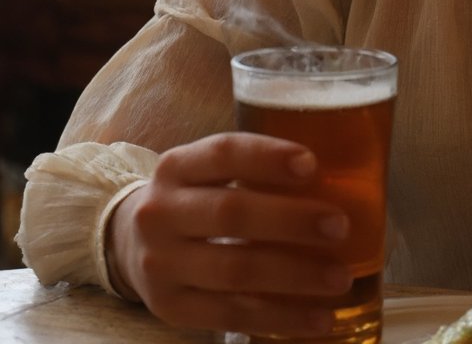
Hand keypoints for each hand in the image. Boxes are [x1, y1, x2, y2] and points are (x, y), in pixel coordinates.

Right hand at [106, 132, 351, 338]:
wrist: (129, 242)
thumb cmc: (197, 196)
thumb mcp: (210, 170)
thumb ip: (257, 169)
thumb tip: (342, 173)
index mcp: (178, 165)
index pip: (224, 152)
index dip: (268, 157)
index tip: (312, 164)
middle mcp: (161, 212)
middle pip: (232, 214)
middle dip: (292, 220)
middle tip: (340, 225)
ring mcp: (161, 264)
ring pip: (235, 270)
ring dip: (295, 275)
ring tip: (340, 277)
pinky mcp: (170, 308)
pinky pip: (232, 314)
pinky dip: (282, 317)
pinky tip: (320, 316)